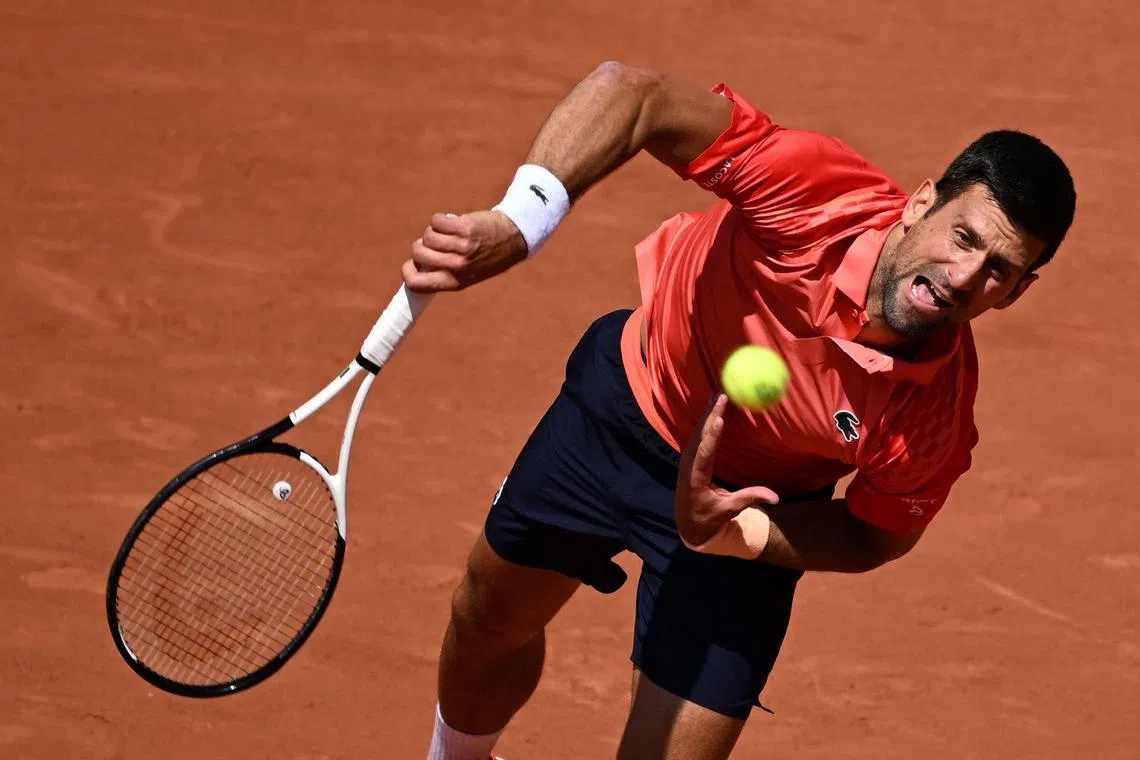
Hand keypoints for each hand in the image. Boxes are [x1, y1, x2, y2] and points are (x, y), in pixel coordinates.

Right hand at [401, 211, 528, 292]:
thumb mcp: (467, 274)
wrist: (512, 238)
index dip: (408, 272)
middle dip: (420, 246)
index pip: (416, 283)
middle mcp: (456, 266)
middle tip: (434, 244)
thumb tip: (415, 264)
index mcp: (454, 282)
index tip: (412, 264)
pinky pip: (436, 221)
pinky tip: (452, 223)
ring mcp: (461, 247)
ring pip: (427, 235)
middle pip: (418, 253)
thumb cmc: (485, 257)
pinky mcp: (464, 228)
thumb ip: (443, 272)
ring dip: (434, 231)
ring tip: (448, 234)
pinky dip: (440, 219)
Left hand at [675, 394, 779, 552]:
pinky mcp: (689, 456)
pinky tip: (712, 408)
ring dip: (707, 413)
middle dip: (711, 414)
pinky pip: (697, 434)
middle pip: (700, 436)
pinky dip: (705, 420)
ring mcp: (687, 459)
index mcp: (697, 478)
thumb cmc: (709, 517)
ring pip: (697, 431)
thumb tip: (775, 497)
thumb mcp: (729, 510)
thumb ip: (749, 499)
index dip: (712, 436)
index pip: (705, 454)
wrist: (687, 521)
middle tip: (722, 395)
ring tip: (718, 395)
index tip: (719, 419)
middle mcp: (689, 465)